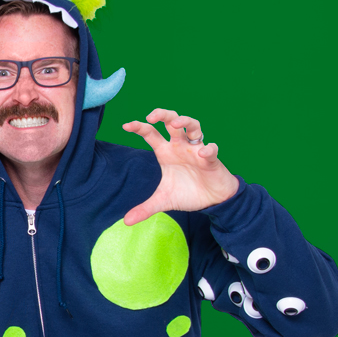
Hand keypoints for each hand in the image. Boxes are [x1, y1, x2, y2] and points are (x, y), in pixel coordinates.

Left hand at [121, 109, 238, 225]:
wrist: (211, 200)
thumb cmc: (188, 193)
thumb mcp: (163, 201)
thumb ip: (145, 209)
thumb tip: (126, 222)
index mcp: (166, 152)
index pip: (151, 135)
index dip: (140, 127)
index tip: (126, 125)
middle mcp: (180, 147)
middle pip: (172, 121)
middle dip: (163, 114)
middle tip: (150, 116)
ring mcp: (196, 150)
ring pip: (193, 126)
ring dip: (185, 122)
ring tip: (176, 123)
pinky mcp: (211, 160)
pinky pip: (211, 150)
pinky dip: (209, 149)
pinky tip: (204, 152)